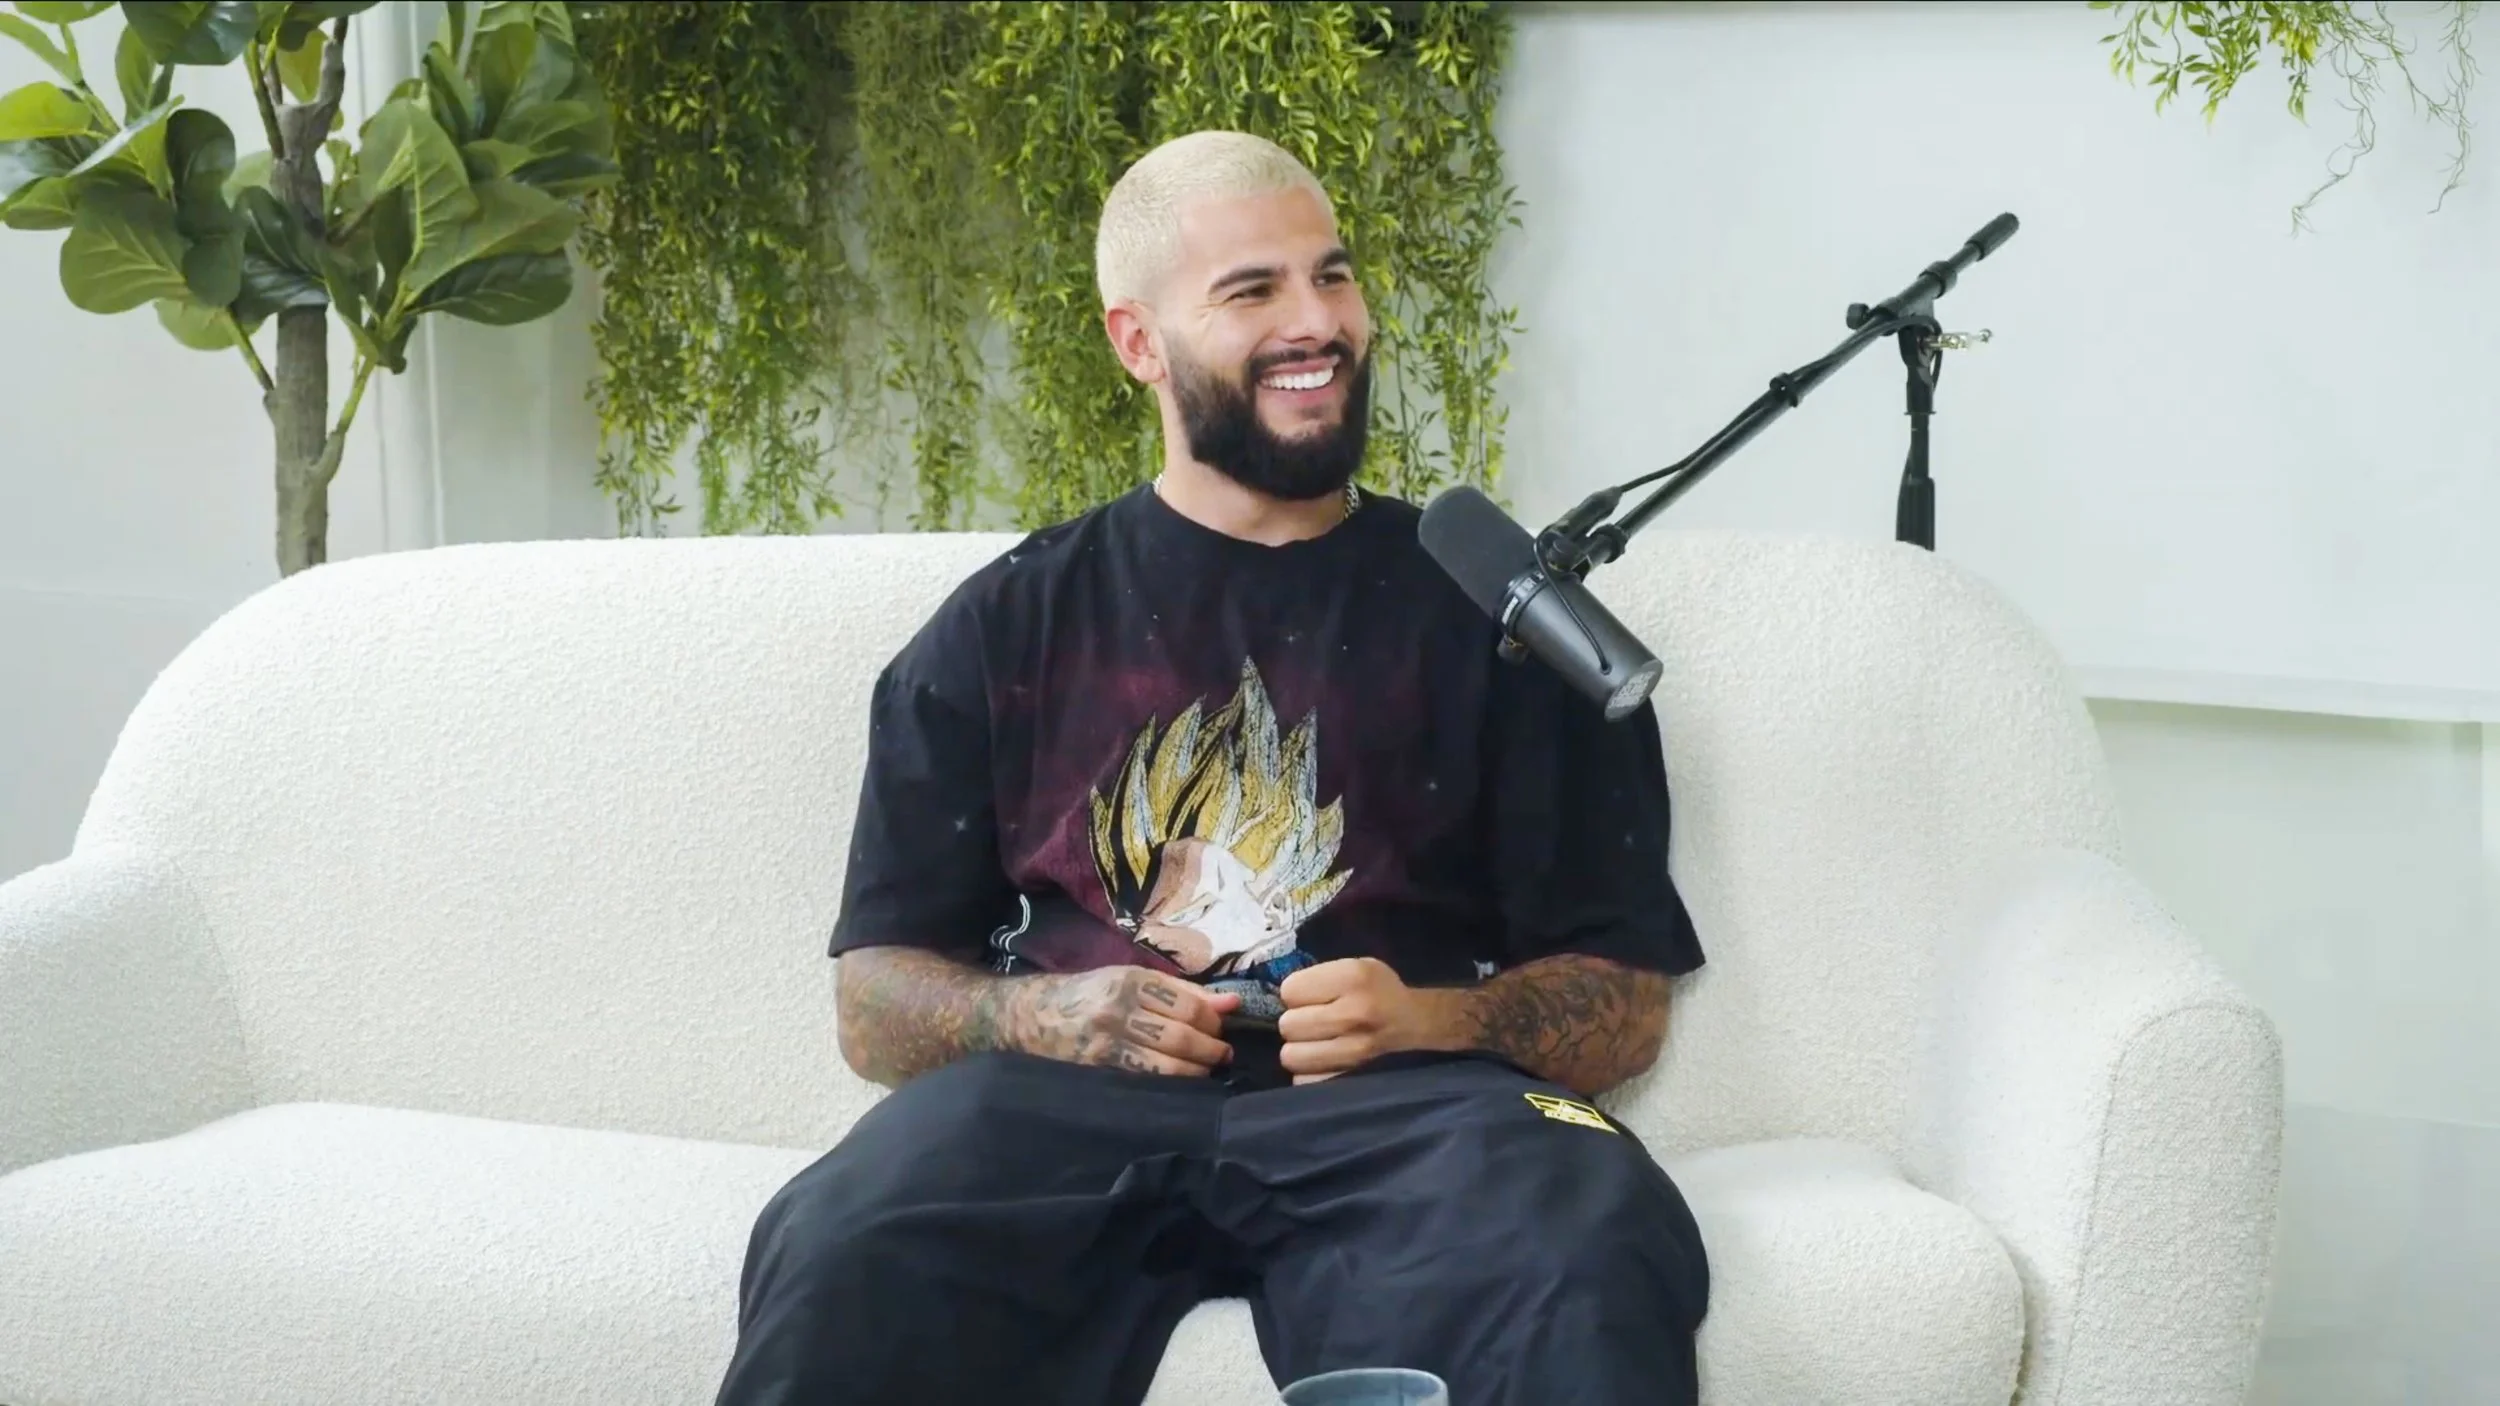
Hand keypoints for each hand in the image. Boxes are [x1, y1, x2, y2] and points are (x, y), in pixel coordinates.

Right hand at [1011, 966, 1239, 1075]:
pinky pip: (1146, 1082)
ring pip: (1168, 1065)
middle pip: (1182, 1036)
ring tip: (1206, 1070)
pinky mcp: (1098, 1073)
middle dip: (1211, 1049)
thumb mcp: (1129, 979)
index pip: (1189, 1006)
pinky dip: (1170, 1084)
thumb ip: (1182, 992)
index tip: (1222, 1028)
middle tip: (1223, 1054)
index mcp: (1129, 982)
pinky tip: (1180, 1083)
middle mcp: (1117, 1012)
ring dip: (1197, 1071)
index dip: (1214, 1021)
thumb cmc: (1087, 995)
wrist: (1029, 1017)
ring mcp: (1106, 1046)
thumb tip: (1232, 1003)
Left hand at [1276, 957, 1459, 1084]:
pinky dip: (1309, 1074)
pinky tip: (1323, 1062)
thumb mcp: (1354, 966)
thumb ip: (1317, 978)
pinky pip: (1305, 1081)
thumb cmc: (1379, 991)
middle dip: (1296, 1023)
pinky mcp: (1352, 1078)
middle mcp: (1353, 1014)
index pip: (1289, 991)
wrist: (1416, 1023)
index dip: (1297, 994)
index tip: (1312, 997)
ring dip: (1300, 1050)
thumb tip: (1278, 999)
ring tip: (1316, 1042)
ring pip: (1292, 1056)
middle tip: (1314, 1022)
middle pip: (1288, 1025)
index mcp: (1353, 978)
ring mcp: (1354, 1051)